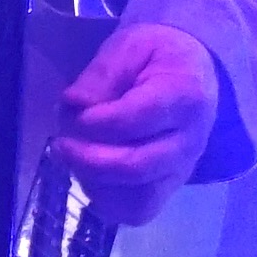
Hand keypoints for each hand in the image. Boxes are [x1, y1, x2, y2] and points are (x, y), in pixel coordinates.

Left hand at [52, 21, 222, 210]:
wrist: (195, 74)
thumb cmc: (158, 56)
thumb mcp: (130, 45)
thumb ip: (102, 72)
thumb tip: (74, 104)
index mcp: (185, 96)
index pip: (136, 119)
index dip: (95, 121)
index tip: (72, 108)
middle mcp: (191, 140)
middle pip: (135, 166)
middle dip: (87, 159)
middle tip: (61, 143)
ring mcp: (183, 169)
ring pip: (138, 199)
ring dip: (96, 183)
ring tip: (77, 157)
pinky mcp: (171, 187)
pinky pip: (139, 211)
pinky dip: (108, 199)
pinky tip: (92, 173)